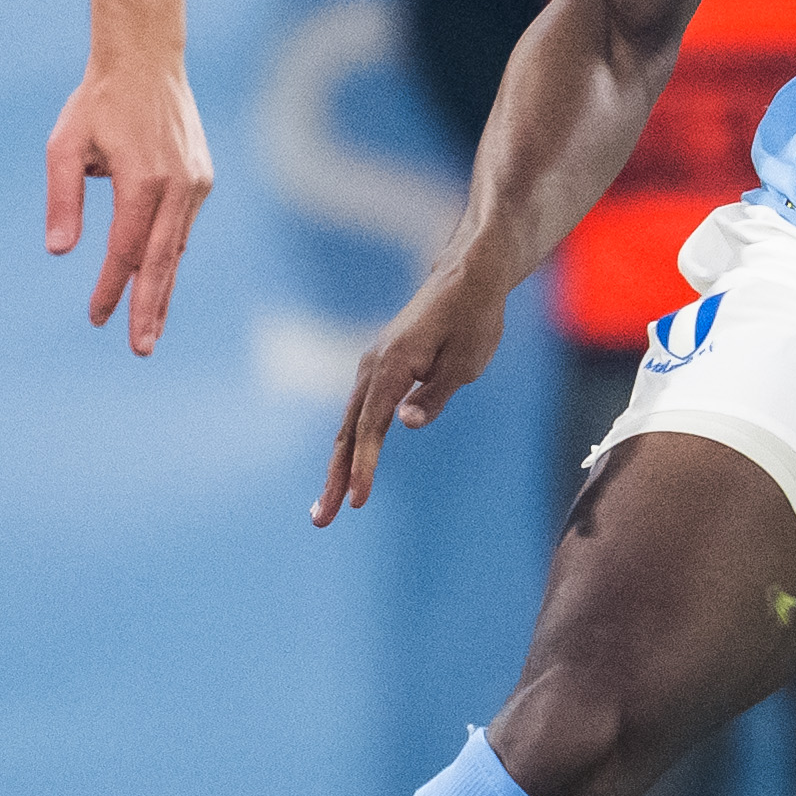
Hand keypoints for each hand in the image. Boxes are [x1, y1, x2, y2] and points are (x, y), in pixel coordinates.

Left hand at [46, 57, 213, 355]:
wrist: (146, 61)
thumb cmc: (97, 103)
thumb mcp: (64, 145)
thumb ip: (63, 199)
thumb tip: (59, 251)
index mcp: (142, 180)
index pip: (125, 250)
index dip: (111, 288)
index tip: (97, 318)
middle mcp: (177, 186)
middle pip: (161, 261)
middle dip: (150, 308)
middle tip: (141, 349)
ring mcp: (195, 183)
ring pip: (176, 248)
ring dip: (163, 289)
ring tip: (151, 329)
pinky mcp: (201, 179)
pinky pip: (182, 228)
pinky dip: (170, 257)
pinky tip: (158, 281)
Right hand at [316, 254, 513, 526]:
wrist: (467, 276)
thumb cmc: (473, 318)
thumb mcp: (466, 361)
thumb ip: (436, 395)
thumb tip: (405, 424)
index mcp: (393, 364)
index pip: (372, 425)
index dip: (364, 465)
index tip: (358, 500)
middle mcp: (373, 365)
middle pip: (348, 430)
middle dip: (335, 476)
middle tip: (322, 519)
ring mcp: (372, 366)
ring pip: (349, 424)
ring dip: (337, 466)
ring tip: (327, 506)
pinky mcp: (379, 369)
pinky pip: (358, 413)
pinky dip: (349, 444)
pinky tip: (346, 469)